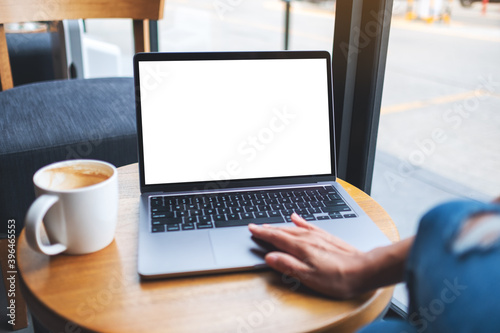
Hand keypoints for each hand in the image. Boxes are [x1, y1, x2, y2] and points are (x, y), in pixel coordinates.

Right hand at [248, 213, 370, 298]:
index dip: (262, 234)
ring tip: (270, 225)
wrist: (365, 269)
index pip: (277, 238)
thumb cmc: (338, 278)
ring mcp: (319, 236)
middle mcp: (309, 238)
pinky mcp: (327, 237)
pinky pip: (309, 225)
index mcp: (301, 247)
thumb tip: (270, 257)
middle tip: (256, 227)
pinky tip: (296, 217)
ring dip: (280, 226)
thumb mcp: (309, 277)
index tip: (252, 229)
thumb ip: (288, 265)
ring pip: (294, 227)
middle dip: (268, 229)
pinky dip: (300, 221)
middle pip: (283, 231)